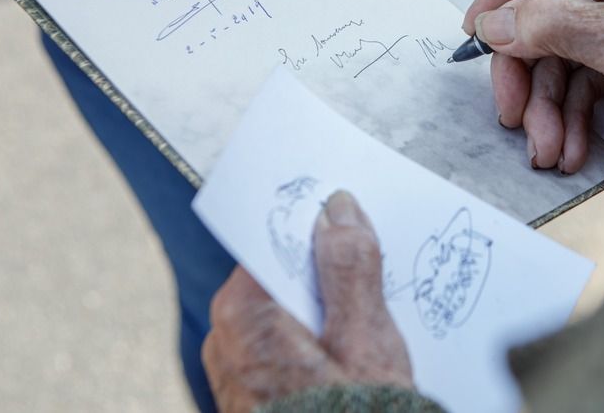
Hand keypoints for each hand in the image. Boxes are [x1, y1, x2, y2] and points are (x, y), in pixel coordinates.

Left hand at [202, 191, 412, 412]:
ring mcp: (237, 369)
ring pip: (288, 312)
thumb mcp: (364, 339)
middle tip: (376, 282)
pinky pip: (286, 345)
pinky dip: (319, 341)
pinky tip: (353, 358)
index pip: (275, 242)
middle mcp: (227, 337)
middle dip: (329, 274)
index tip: (353, 225)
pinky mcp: (253, 393)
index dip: (319, 230)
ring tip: (369, 328)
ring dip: (329, 310)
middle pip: (283, 277)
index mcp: (242, 313)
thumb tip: (338, 210)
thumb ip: (350, 268)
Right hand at [463, 0, 603, 172]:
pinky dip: (570, 111)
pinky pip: (581, 73)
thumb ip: (563, 29)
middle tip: (513, 114)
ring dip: (547, 103)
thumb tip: (498, 22)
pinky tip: (570, 144)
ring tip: (550, 148)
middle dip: (526, 69)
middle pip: (542, 6)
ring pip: (558, 49)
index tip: (480, 35)